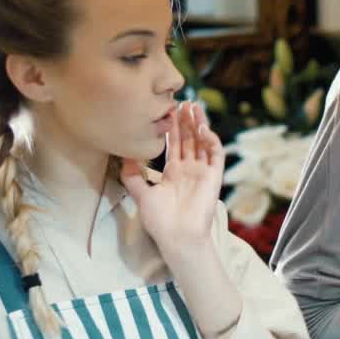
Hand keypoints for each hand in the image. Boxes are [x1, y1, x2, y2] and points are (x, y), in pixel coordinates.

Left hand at [122, 102, 224, 256]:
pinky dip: (211, 140)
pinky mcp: (214, 177)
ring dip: (200, 124)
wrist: (177, 237)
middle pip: (189, 139)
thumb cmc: (160, 220)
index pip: (174, 144)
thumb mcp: (140, 194)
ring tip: (194, 106)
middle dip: (186, 120)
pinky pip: (216, 155)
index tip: (166, 110)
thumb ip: (132, 174)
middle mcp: (189, 169)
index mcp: (173, 172)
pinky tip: (202, 128)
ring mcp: (202, 172)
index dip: (171, 127)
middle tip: (182, 101)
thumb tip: (124, 153)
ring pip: (203, 142)